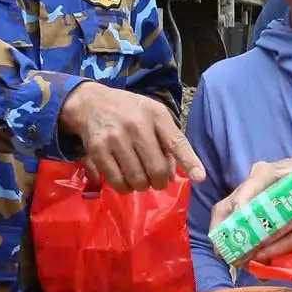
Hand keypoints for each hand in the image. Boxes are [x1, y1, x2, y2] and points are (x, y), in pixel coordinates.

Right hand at [57, 82, 203, 192]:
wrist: (90, 103)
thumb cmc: (129, 111)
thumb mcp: (153, 114)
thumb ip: (169, 139)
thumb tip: (179, 173)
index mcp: (155, 114)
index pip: (177, 142)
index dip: (190, 162)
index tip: (200, 177)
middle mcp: (136, 125)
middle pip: (157, 169)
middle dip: (161, 182)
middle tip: (158, 181)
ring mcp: (115, 138)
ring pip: (138, 179)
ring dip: (142, 186)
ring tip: (140, 179)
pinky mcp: (97, 151)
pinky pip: (117, 182)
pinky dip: (125, 188)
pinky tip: (125, 180)